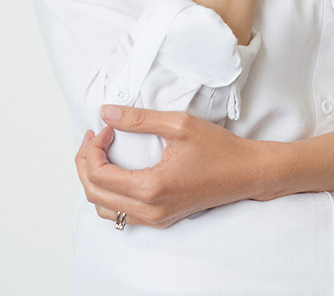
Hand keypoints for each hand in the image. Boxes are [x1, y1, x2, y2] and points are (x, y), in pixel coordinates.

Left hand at [75, 105, 283, 229]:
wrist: (247, 173)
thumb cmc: (219, 149)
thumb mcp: (179, 124)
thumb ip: (139, 119)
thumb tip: (106, 113)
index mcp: (151, 188)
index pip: (99, 175)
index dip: (93, 148)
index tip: (104, 128)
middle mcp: (150, 210)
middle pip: (94, 194)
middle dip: (87, 163)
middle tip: (96, 137)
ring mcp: (155, 219)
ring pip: (104, 208)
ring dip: (95, 180)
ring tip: (101, 153)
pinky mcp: (161, 220)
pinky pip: (121, 214)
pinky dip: (109, 193)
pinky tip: (117, 171)